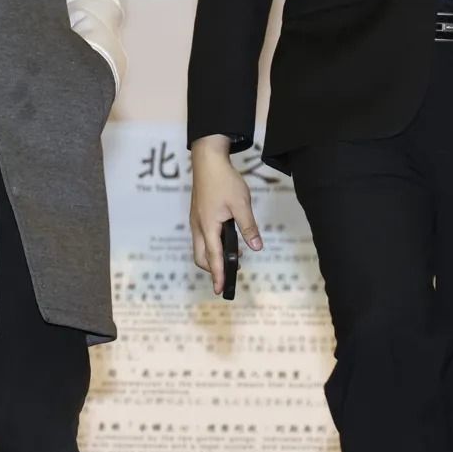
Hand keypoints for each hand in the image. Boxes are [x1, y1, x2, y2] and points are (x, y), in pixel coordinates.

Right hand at [190, 136, 262, 295]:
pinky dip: (210, 245)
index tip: (220, 290)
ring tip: (232, 258)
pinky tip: (224, 240)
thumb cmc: (224, 180)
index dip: (218, 275)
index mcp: (208, 226)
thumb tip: (256, 248)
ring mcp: (196, 221)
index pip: (213, 257)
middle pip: (201, 257)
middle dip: (212, 269)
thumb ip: (249, 227)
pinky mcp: (197, 215)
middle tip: (229, 275)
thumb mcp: (241, 204)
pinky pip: (201, 237)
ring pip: (200, 248)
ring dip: (212, 257)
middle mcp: (198, 226)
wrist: (207, 160)